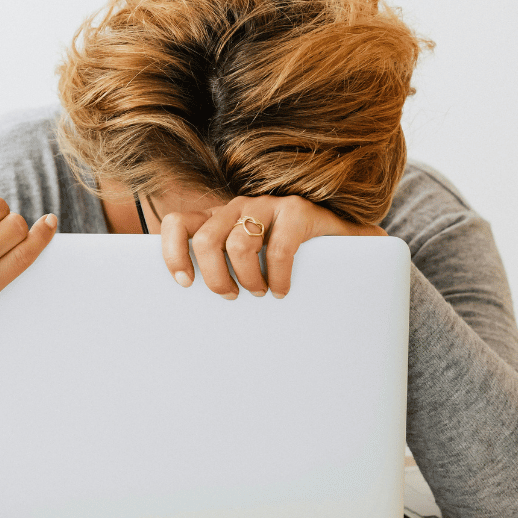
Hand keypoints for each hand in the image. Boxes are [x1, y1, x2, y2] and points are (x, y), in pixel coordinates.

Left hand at [159, 195, 383, 299]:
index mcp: (219, 219)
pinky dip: (278, 276)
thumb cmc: (287, 261)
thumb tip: (189, 313)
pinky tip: (283, 289)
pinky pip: (278, 247)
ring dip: (247, 278)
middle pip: (205, 239)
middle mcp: (238, 207)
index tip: (184, 283)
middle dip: (214, 277)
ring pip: (238, 242)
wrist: (344, 243)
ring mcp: (268, 205)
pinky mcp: (297, 210)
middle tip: (230, 297)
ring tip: (260, 293)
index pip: (178, 223)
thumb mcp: (249, 263)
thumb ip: (223, 271)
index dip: (172, 252)